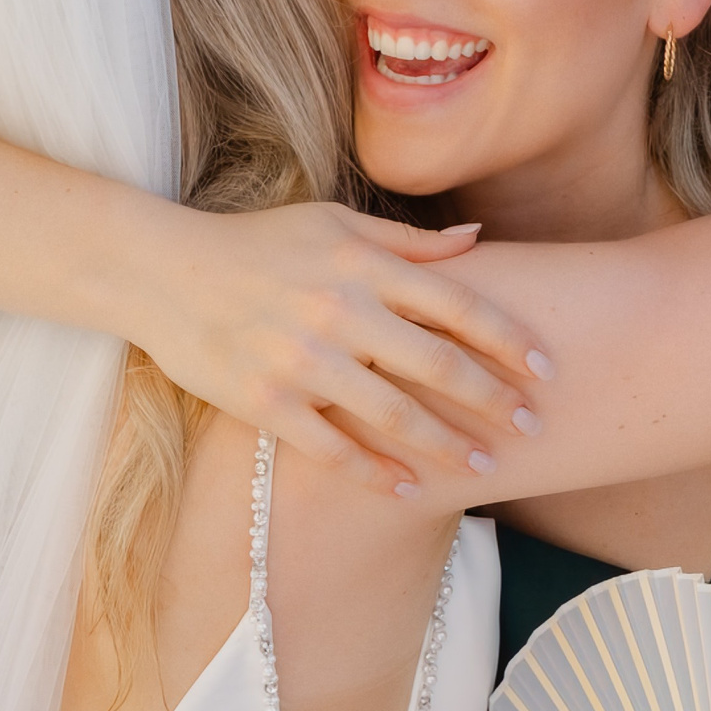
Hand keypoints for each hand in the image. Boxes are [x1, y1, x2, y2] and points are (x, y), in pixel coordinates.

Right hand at [125, 201, 549, 494]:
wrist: (165, 274)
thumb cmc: (257, 244)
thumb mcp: (333, 222)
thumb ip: (407, 240)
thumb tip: (478, 240)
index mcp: (362, 266)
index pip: (457, 305)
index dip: (509, 340)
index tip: (545, 369)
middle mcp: (339, 312)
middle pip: (438, 365)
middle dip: (493, 399)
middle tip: (531, 426)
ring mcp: (302, 360)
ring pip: (394, 414)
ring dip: (447, 445)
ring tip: (482, 467)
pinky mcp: (267, 401)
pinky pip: (334, 448)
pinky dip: (376, 472)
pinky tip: (410, 488)